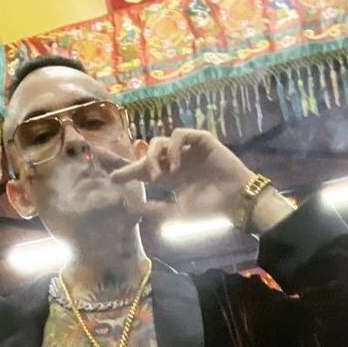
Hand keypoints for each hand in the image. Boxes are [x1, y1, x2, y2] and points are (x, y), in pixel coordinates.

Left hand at [105, 129, 253, 221]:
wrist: (236, 201)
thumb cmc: (211, 209)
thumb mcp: (179, 213)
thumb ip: (157, 210)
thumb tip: (134, 210)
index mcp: (170, 176)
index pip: (143, 169)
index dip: (127, 171)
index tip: (112, 178)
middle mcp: (176, 160)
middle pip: (148, 150)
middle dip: (139, 161)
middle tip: (145, 177)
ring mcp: (188, 149)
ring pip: (159, 140)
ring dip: (155, 156)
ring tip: (161, 175)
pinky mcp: (201, 140)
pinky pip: (179, 134)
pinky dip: (173, 148)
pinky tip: (176, 166)